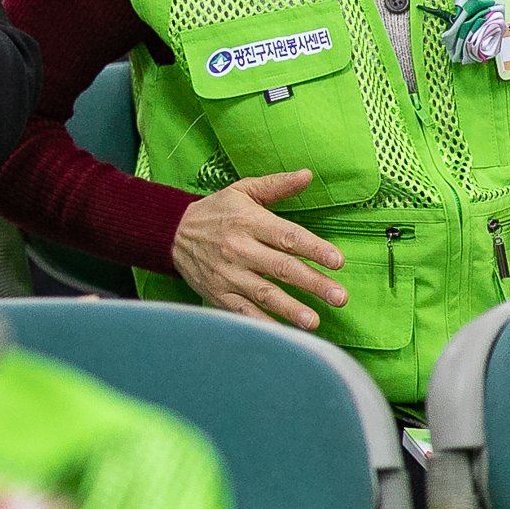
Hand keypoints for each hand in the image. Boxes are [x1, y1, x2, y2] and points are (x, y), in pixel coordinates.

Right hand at [169, 171, 348, 329]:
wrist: (170, 233)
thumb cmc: (215, 212)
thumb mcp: (242, 191)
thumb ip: (276, 185)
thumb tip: (307, 175)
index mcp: (248, 222)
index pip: (286, 236)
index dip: (313, 248)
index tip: (337, 261)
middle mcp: (238, 249)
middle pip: (280, 267)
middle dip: (312, 283)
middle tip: (339, 297)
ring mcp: (227, 274)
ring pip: (263, 293)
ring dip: (290, 308)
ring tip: (313, 320)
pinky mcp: (218, 293)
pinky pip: (243, 311)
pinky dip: (263, 324)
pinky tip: (284, 334)